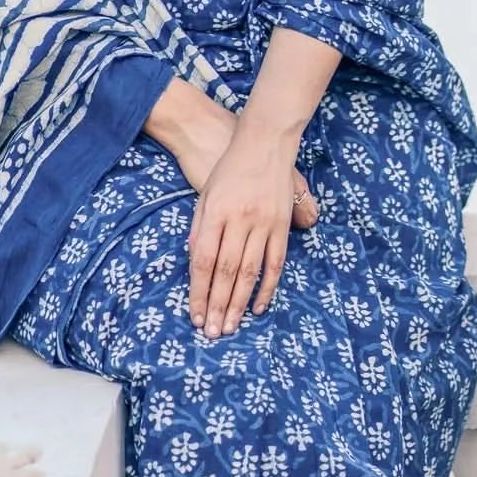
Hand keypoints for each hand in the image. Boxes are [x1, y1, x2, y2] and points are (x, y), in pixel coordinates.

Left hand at [182, 113, 318, 337]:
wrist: (264, 143)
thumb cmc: (229, 168)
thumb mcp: (205, 193)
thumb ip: (199, 226)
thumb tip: (195, 261)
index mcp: (216, 212)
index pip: (204, 260)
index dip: (199, 290)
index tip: (194, 314)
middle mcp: (240, 220)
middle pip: (226, 271)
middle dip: (217, 305)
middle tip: (211, 332)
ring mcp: (263, 224)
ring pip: (250, 272)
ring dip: (239, 303)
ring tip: (231, 327)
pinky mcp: (281, 225)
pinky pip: (275, 262)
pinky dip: (267, 287)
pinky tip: (258, 307)